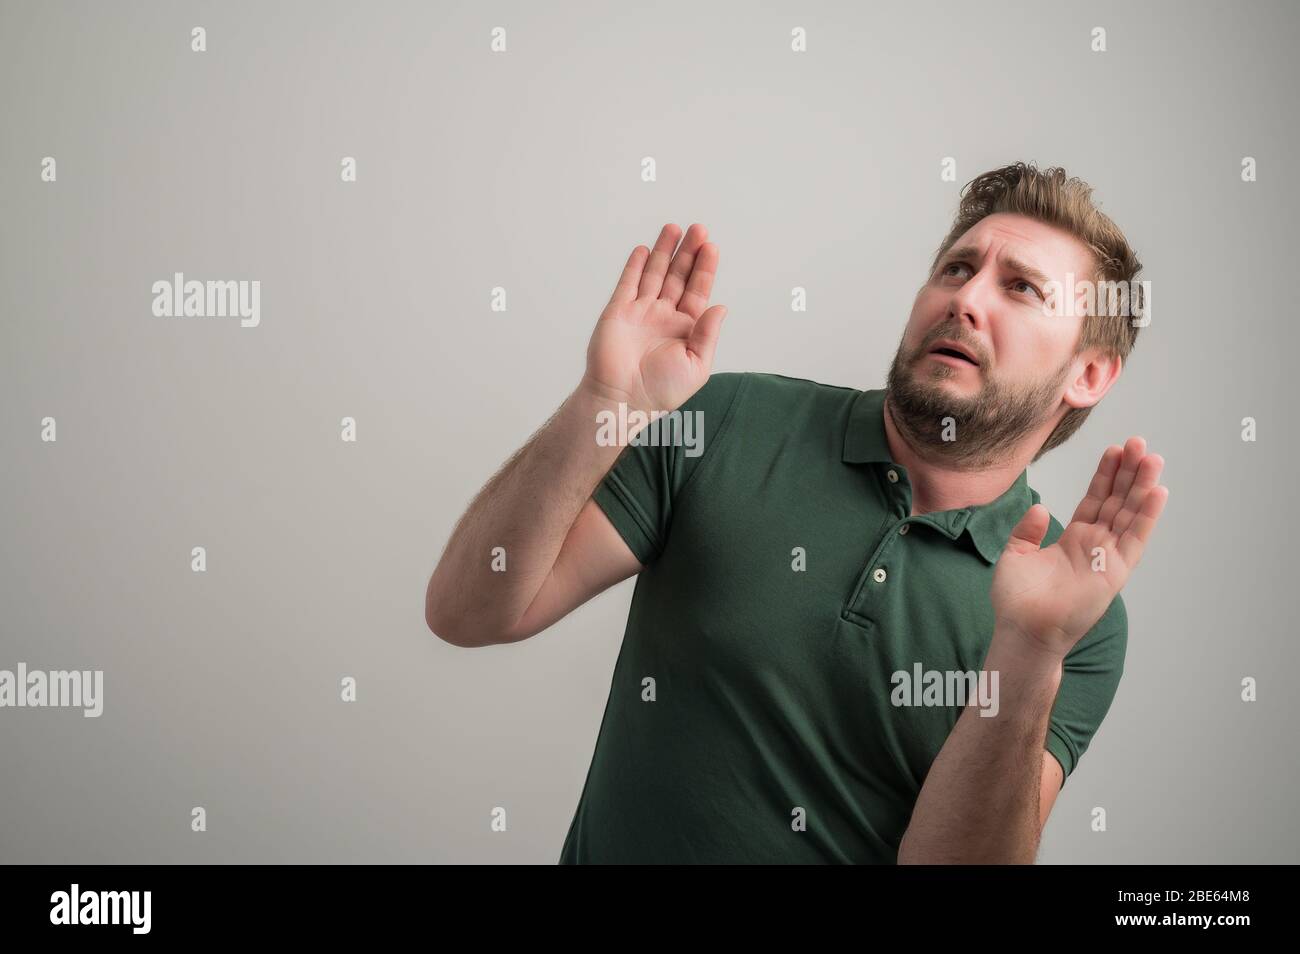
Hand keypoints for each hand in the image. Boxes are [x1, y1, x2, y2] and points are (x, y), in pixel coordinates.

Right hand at [581, 223, 726, 414]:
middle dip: (688, 252)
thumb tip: (721, 307)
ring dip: (664, 251)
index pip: (698, 290)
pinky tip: (645, 249)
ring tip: (674, 228)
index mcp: (685, 329)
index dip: (705, 268)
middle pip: (678, 276)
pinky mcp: (618, 311)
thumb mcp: (697, 365)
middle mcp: (663, 317)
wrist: (623, 398)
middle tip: (698, 229)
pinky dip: (636, 265)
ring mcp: (640, 312)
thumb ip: (708, 334)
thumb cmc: (661, 390)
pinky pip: (628, 283)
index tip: (711, 247)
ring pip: (655, 274)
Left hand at [991, 437, 1168, 659]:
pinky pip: (1135, 539)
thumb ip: (1027, 530)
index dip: (1106, 475)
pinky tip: (1157, 493)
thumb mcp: (1015, 555)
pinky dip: (1147, 516)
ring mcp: (1107, 558)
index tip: (1116, 449)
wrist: (1022, 629)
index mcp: (1073, 539)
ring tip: (1152, 458)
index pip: (1095, 499)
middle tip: (1139, 443)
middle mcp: (1094, 546)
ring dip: (1142, 487)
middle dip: (1129, 472)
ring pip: (1130, 514)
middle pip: (1117, 501)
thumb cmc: (1017, 601)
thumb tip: (1040, 508)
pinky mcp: (1115, 573)